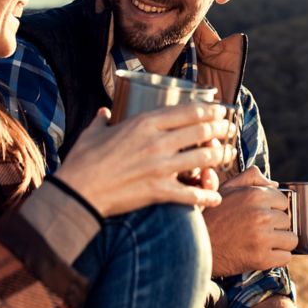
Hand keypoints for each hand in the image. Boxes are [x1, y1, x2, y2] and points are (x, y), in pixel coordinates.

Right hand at [54, 104, 236, 216]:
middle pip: (201, 132)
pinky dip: (207, 196)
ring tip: (228, 154)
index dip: (209, 110)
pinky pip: (192, 194)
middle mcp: (157, 143)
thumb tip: (104, 113)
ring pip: (204, 159)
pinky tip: (215, 197)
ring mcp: (161, 167)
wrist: (78, 191)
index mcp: (143, 124)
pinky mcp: (160, 191)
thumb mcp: (92, 133)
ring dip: (220, 156)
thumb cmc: (82, 161)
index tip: (218, 110)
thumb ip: (102, 120)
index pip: (187, 112)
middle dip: (220, 129)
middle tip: (229, 129)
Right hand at [202, 167, 297, 275]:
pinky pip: (286, 257)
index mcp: (254, 195)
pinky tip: (261, 254)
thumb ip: (251, 178)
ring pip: (291, 239)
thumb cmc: (211, 216)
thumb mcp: (227, 189)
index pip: (283, 200)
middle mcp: (261, 215)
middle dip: (275, 225)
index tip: (259, 215)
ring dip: (279, 242)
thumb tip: (275, 184)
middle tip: (256, 230)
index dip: (272, 208)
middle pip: (287, 220)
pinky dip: (277, 257)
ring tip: (261, 242)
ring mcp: (263, 238)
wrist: (194, 247)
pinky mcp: (262, 258)